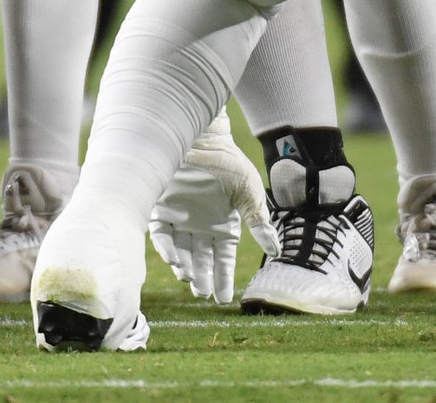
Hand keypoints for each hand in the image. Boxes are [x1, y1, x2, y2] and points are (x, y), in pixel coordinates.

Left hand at [147, 113, 277, 304]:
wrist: (202, 136)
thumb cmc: (228, 162)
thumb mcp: (249, 192)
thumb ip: (258, 220)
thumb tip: (274, 250)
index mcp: (221, 224)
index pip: (222, 259)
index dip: (223, 278)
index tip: (224, 299)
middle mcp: (199, 225)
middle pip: (200, 259)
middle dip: (202, 278)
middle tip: (203, 295)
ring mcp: (179, 217)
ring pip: (181, 250)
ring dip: (185, 266)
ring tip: (191, 280)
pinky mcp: (160, 206)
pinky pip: (162, 233)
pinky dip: (167, 247)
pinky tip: (174, 260)